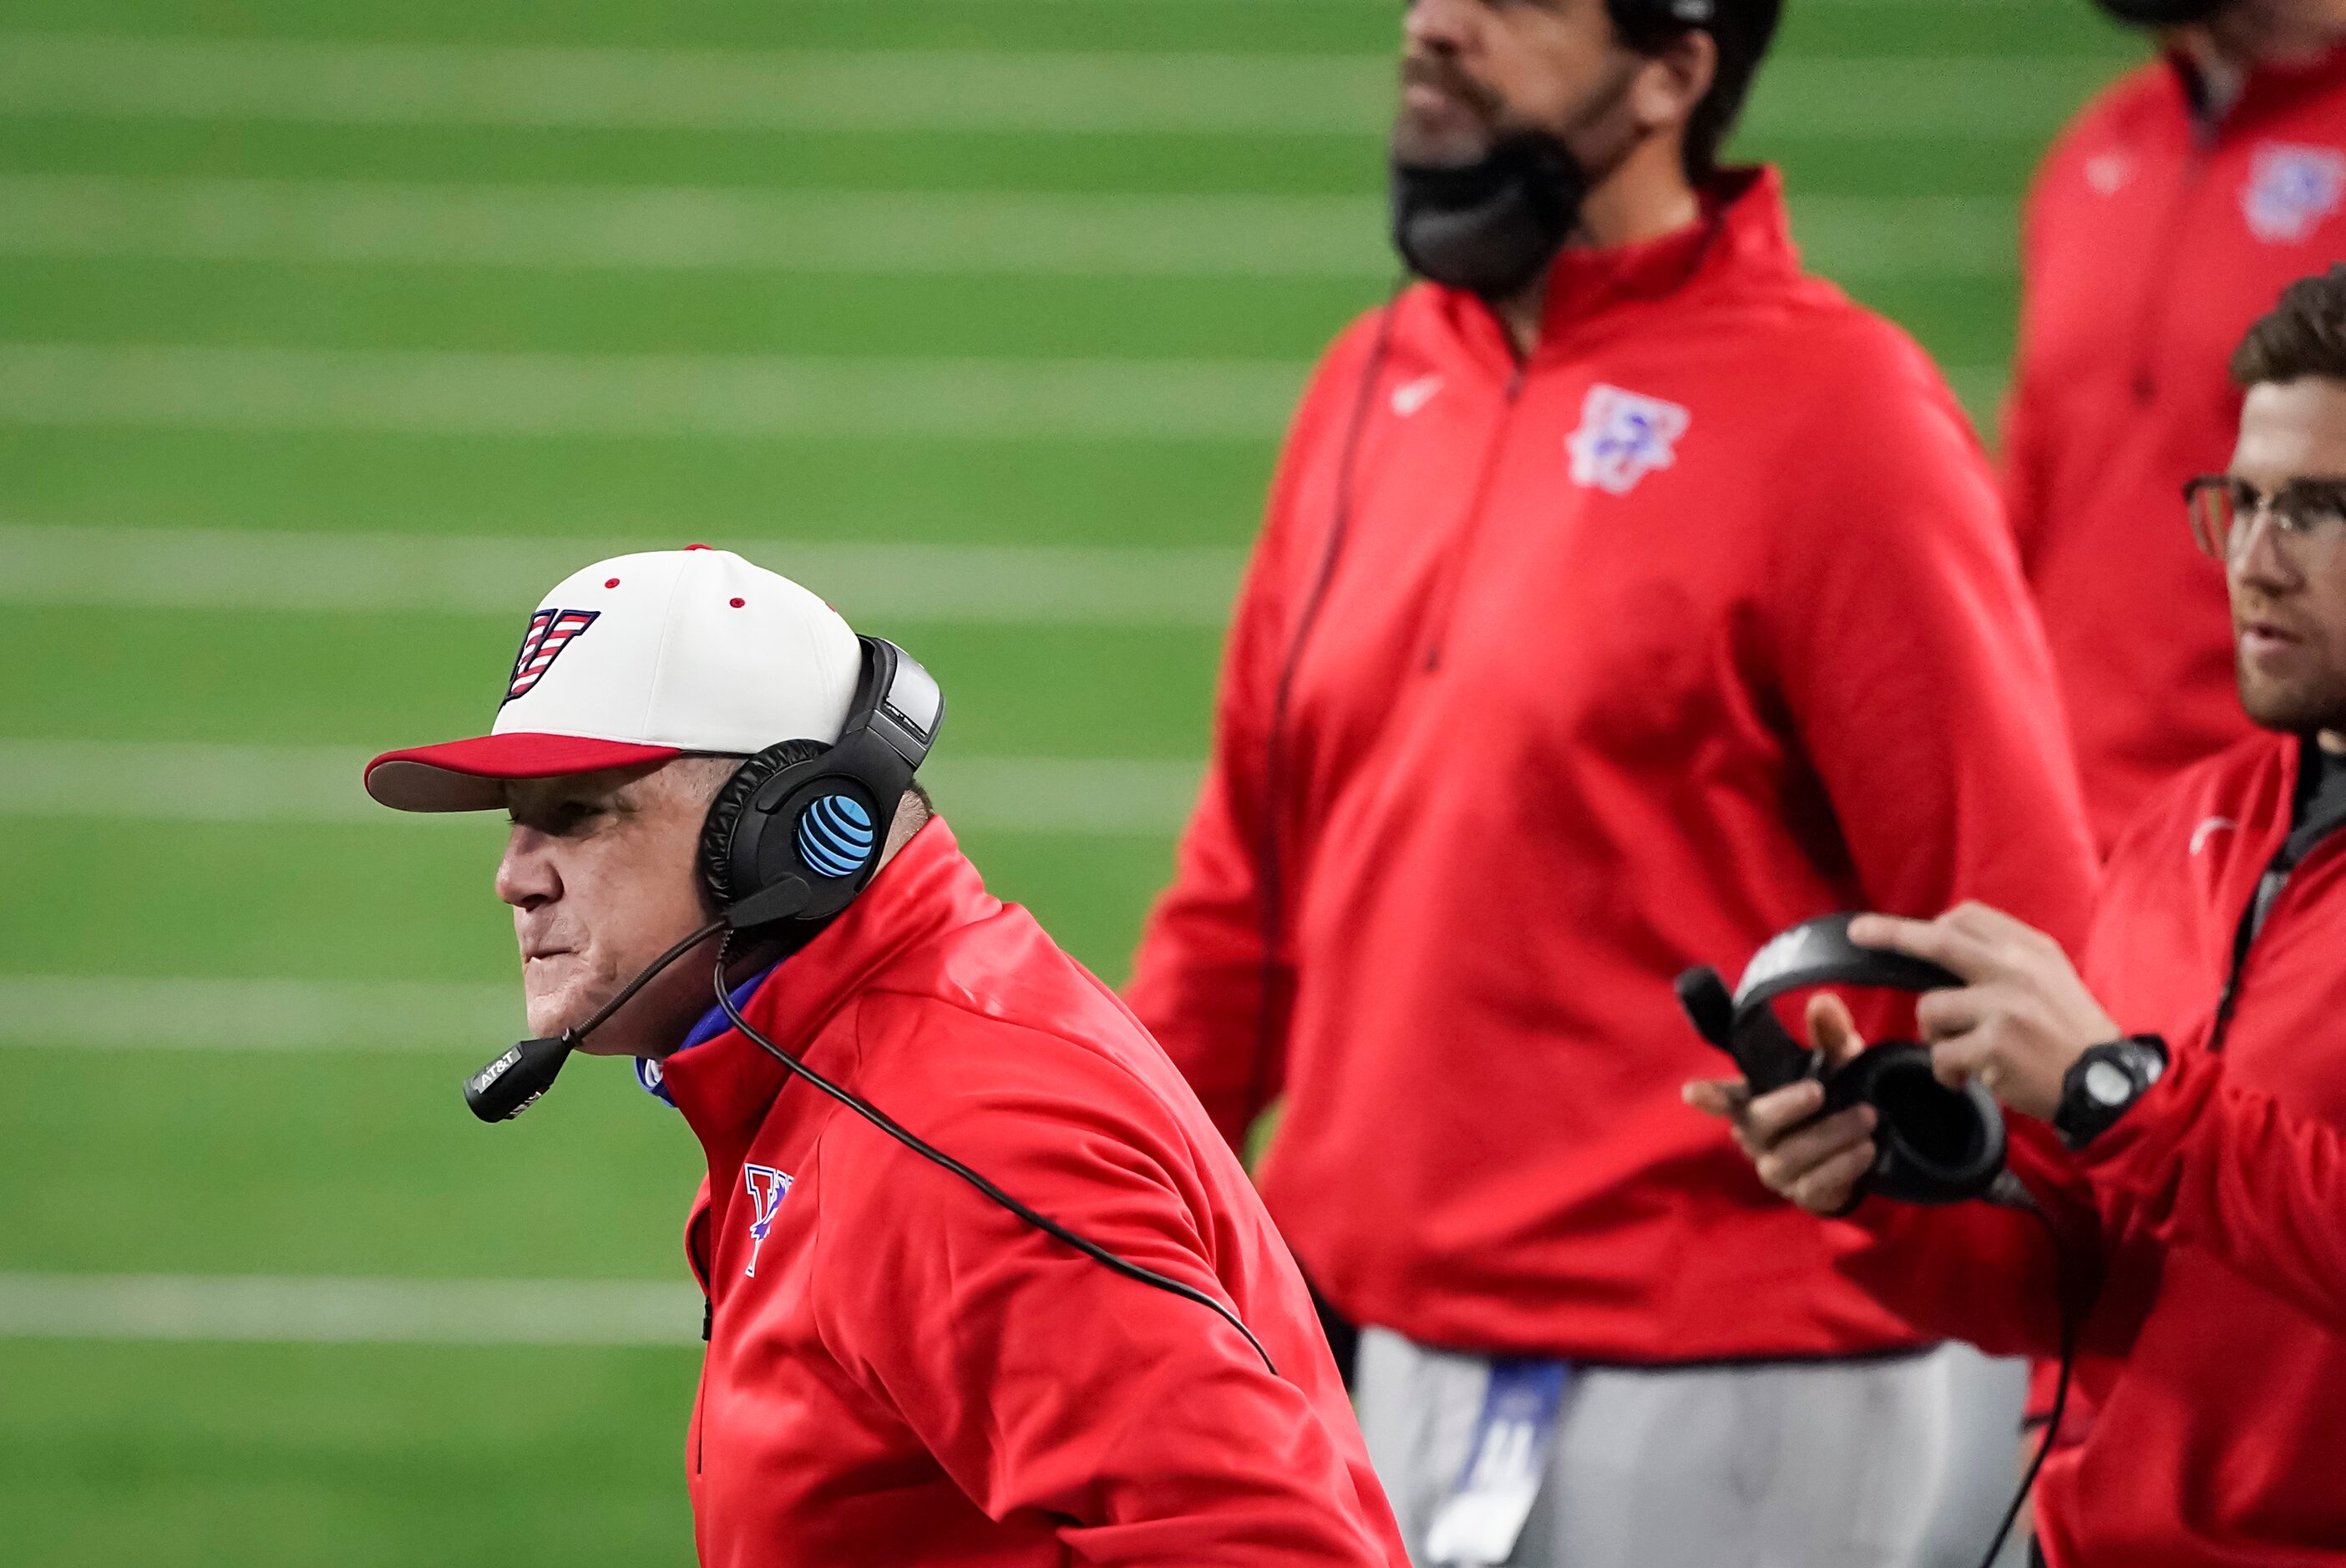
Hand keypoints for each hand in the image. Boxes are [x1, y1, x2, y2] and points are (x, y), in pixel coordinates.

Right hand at [1685, 993, 1879, 1216]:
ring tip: (1866, 1117)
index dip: (1709, 1096)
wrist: (1866, 1150)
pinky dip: (1842, 1166)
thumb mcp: (1837, 1062)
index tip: (1691, 1092)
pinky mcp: (1803, 1195)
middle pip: (1754, 1124)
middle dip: (1784, 1106)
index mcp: (1755, 1100)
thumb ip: (1830, 1034)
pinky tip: (1866, 1149)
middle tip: (1819, 1091)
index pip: (1724, 1098)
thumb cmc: (1837, 1097)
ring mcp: (1777, 1170)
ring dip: (1830, 1135)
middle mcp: (1756, 1137)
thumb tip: (1822, 1002)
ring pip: (1790, 1156)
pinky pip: (1815, 1185)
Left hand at [1847, 902, 2117, 1121]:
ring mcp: (2005, 1006)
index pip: (1969, 917)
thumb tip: (1943, 941)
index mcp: (2031, 949)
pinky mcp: (1995, 1045)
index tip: (1901, 930)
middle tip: (1859, 933)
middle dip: (1891, 934)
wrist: (2107, 1085)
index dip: (1930, 925)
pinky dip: (1945, 1071)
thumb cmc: (2070, 1035)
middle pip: (1940, 941)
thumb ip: (2004, 960)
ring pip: (1931, 1008)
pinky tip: (1965, 1078)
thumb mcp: (2051, 979)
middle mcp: (2017, 970)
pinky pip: (1941, 1054)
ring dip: (1933, 1035)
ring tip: (1960, 1053)